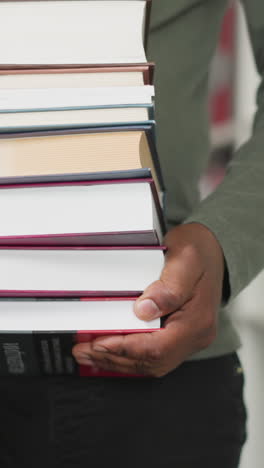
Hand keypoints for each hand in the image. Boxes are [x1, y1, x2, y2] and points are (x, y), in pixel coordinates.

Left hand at [72, 223, 224, 376]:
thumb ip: (168, 287)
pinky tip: (109, 352)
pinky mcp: (180, 335)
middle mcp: (195, 335)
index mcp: (197, 320)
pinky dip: (129, 355)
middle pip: (152, 361)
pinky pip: (153, 354)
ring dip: (118, 360)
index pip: (158, 347)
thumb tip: (144, 311)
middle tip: (84, 351)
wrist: (213, 249)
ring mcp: (188, 338)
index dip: (125, 348)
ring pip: (151, 362)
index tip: (98, 343)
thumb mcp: (185, 259)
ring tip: (89, 354)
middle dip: (115, 357)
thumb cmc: (199, 251)